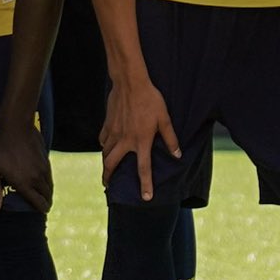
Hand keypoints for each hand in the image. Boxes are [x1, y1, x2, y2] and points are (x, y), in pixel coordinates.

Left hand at [0, 119, 52, 213]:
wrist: (15, 125)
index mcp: (24, 183)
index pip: (39, 203)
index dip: (41, 209)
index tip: (39, 211)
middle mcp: (37, 178)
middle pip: (47, 197)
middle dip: (45, 203)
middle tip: (40, 205)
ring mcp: (43, 168)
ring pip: (50, 186)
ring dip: (47, 192)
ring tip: (42, 195)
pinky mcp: (46, 159)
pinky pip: (50, 175)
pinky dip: (47, 181)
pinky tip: (41, 180)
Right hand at [100, 74, 178, 201]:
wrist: (130, 82)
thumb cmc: (150, 99)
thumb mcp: (164, 118)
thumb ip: (170, 138)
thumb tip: (177, 155)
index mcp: (141, 141)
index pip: (143, 168)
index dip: (145, 185)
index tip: (145, 198)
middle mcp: (125, 140)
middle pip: (112, 164)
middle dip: (109, 177)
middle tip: (108, 186)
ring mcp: (114, 132)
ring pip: (105, 153)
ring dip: (105, 164)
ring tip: (105, 171)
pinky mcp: (107, 123)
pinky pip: (103, 138)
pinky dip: (103, 145)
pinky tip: (105, 147)